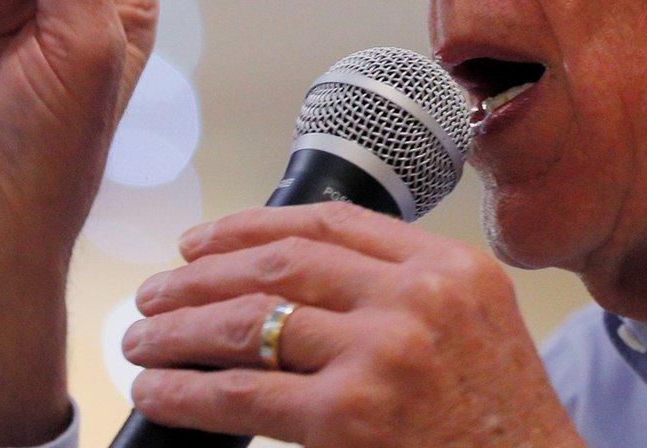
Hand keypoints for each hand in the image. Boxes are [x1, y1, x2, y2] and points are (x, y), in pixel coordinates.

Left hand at [124, 203, 584, 447]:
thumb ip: (407, 290)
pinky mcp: (352, 415)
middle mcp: (418, 298)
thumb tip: (295, 282)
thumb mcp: (476, 325)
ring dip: (181, 328)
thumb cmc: (501, 423)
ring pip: (251, 320)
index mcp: (450, 266)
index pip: (331, 221)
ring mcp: (384, 353)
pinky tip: (157, 390)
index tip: (205, 240)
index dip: (251, 225)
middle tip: (157, 290)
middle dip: (201, 274)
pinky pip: (245, 395)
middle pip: (281, 262)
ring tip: (144, 337)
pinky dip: (187, 390)